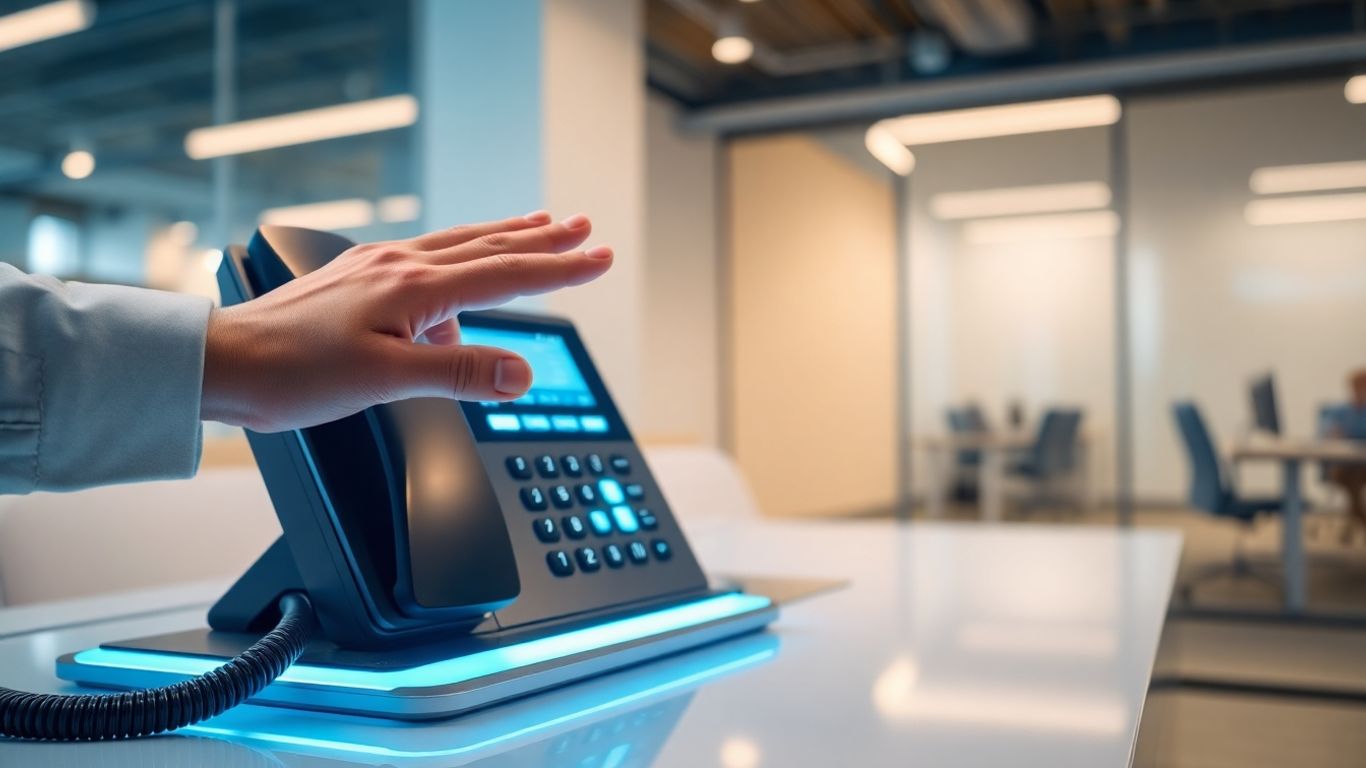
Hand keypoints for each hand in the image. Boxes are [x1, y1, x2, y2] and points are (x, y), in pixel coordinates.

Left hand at [200, 211, 611, 431]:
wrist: (224, 360)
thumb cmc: (294, 373)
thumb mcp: (386, 380)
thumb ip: (459, 372)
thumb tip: (522, 373)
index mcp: (413, 286)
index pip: (506, 273)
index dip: (559, 269)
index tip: (599, 257)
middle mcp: (399, 265)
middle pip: (489, 245)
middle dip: (543, 239)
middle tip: (585, 227)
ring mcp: (377, 266)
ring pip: (459, 244)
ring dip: (505, 236)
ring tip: (538, 227)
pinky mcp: (358, 276)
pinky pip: (428, 257)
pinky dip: (462, 257)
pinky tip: (457, 277)